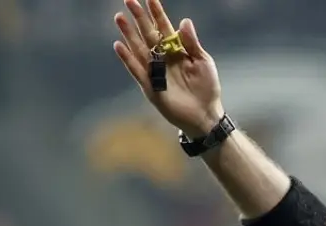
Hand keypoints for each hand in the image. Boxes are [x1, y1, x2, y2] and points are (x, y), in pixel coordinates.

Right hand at [112, 0, 223, 136]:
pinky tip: (119, 45)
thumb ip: (192, 43)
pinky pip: (136, 70)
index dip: (156, 13)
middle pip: (148, 34)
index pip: (164, 27)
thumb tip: (184, 21)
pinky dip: (127, 59)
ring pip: (138, 48)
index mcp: (176, 50)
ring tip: (119, 18)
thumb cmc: (206, 88)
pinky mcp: (150, 86)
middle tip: (129, 0)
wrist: (205, 114)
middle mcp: (162, 58)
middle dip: (139, 18)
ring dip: (129, 34)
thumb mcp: (203, 62)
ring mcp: (155, 71)